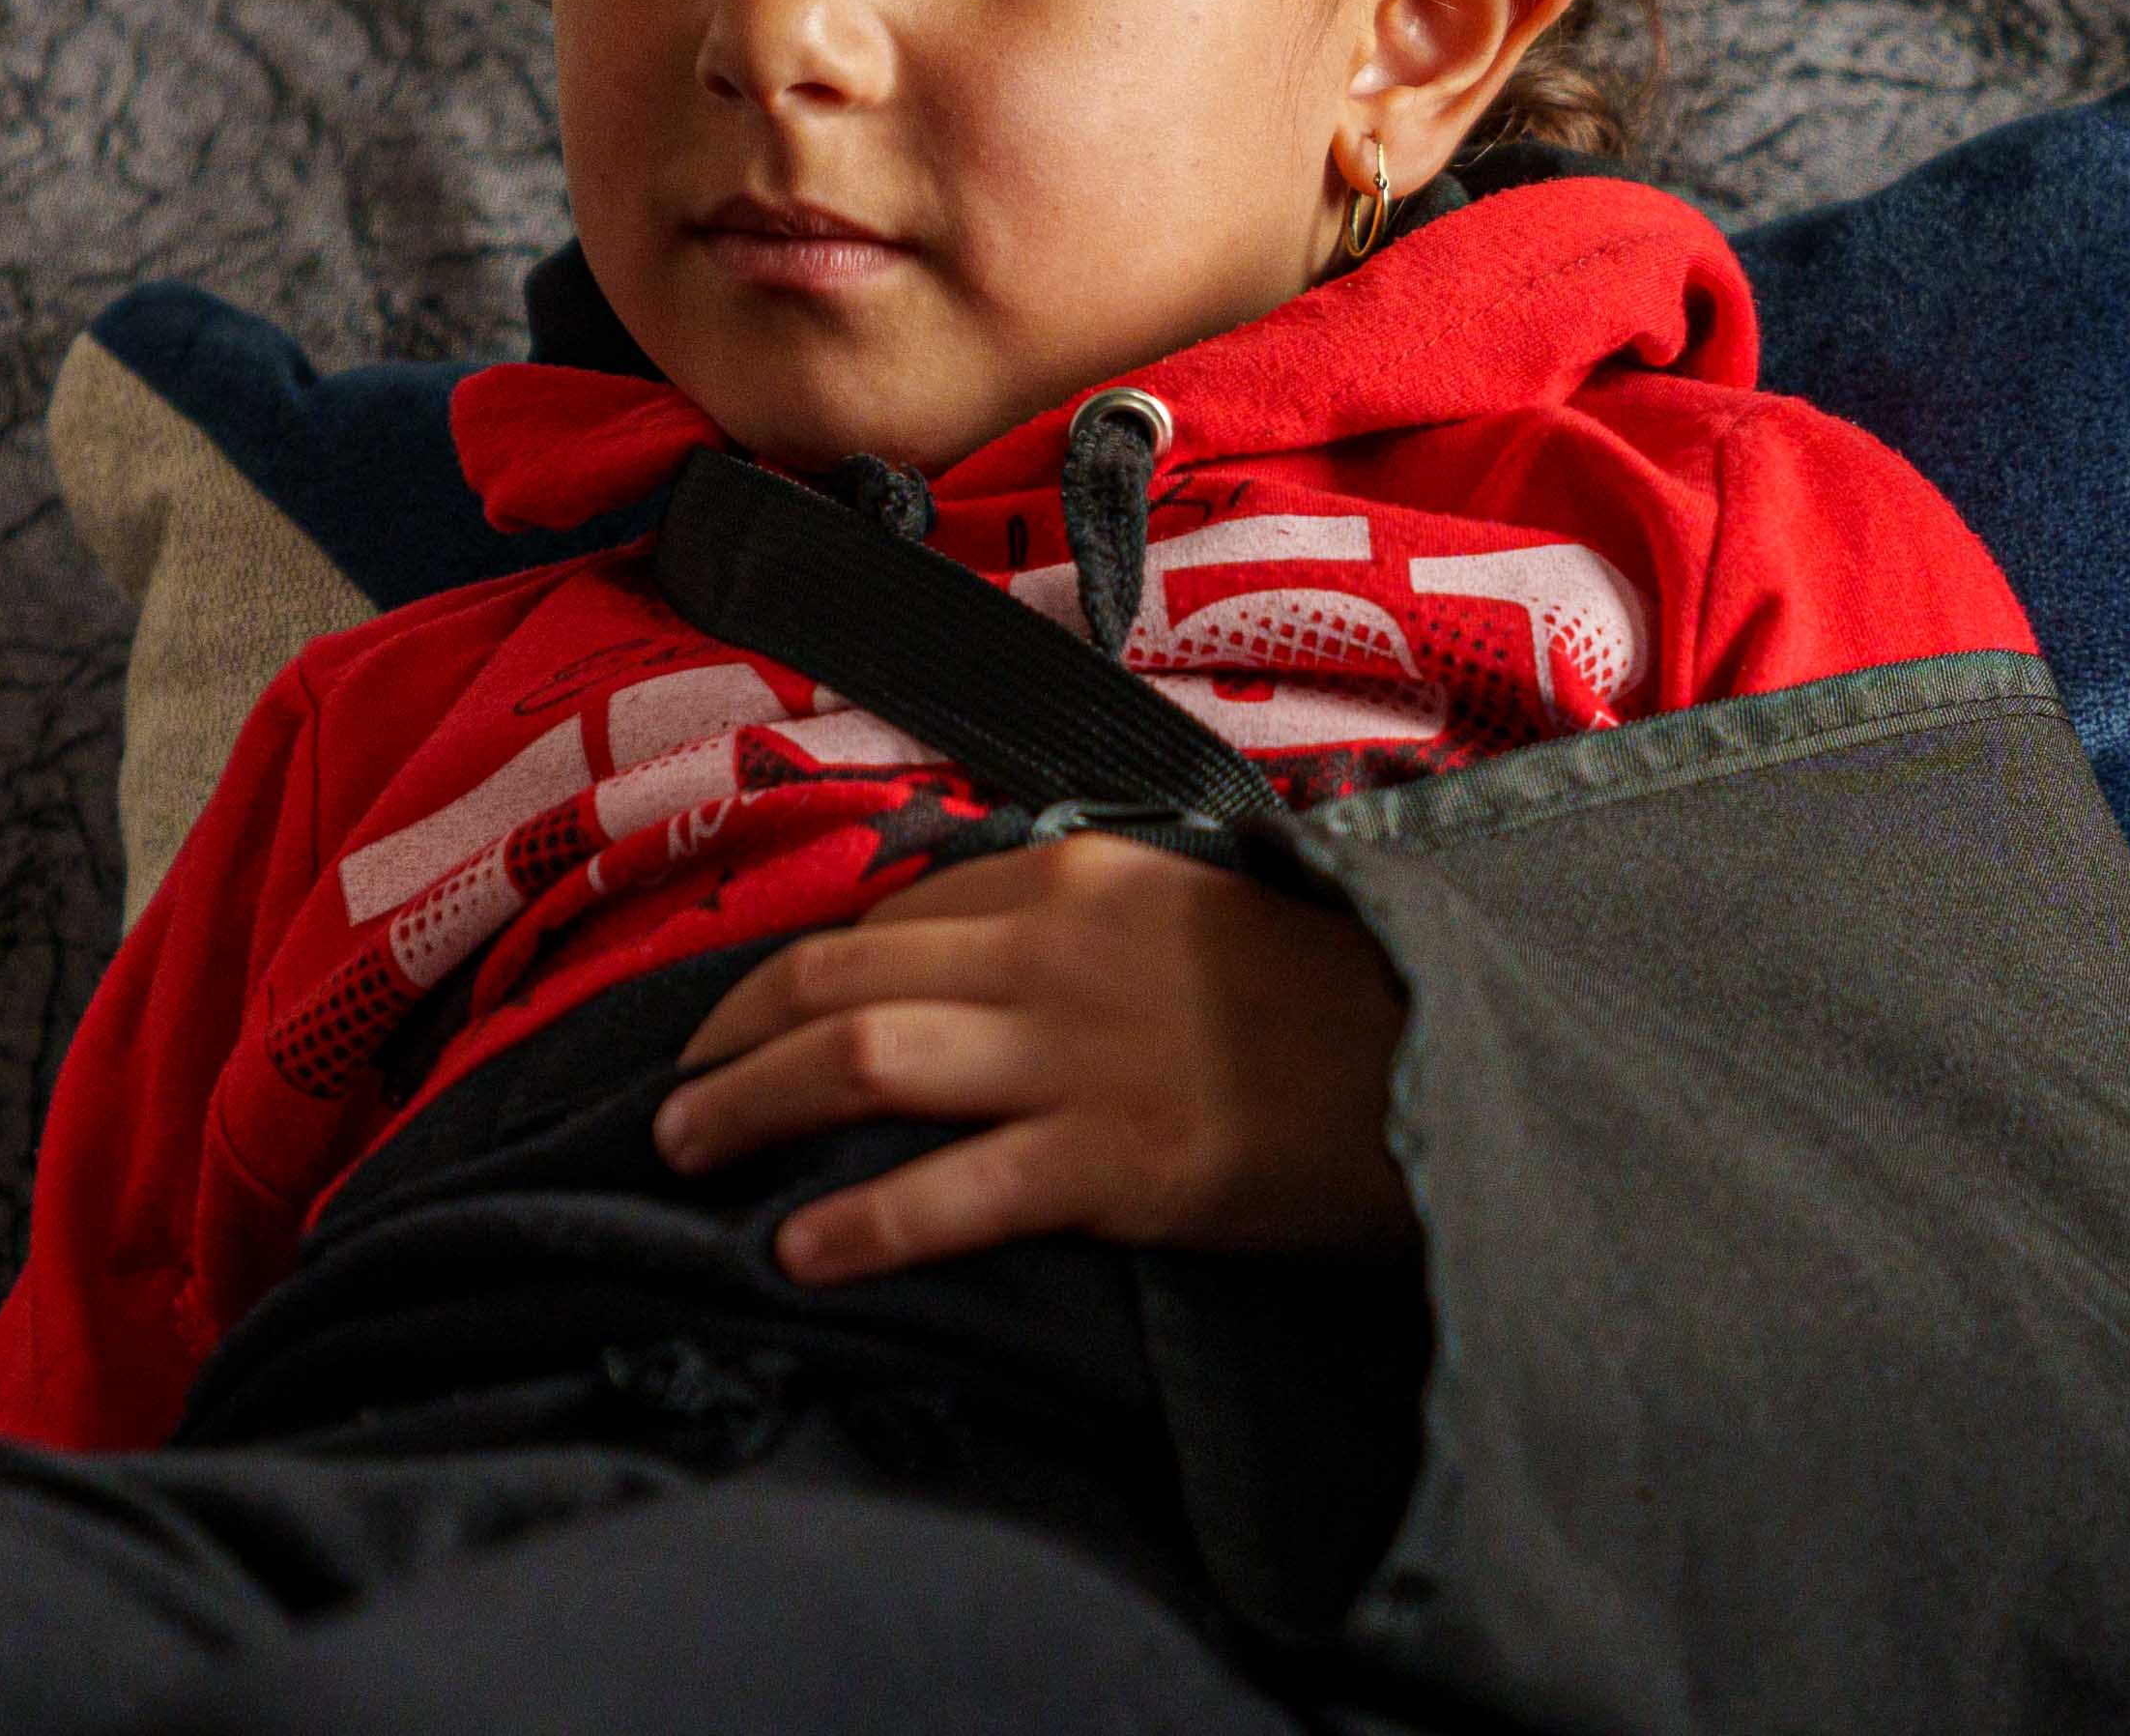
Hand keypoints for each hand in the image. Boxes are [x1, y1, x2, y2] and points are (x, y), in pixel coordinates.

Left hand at [652, 833, 1416, 1286]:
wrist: (1456, 1058)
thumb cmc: (1340, 998)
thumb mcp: (1199, 915)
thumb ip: (1088, 929)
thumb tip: (984, 968)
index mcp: (1076, 877)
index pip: (895, 912)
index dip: (798, 970)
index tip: (751, 1017)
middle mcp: (1056, 948)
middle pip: (841, 975)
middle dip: (734, 1033)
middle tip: (673, 1093)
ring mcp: (1082, 1055)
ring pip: (861, 1057)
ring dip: (750, 1104)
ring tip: (686, 1153)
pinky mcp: (1120, 1160)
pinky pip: (954, 1189)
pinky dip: (860, 1220)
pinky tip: (798, 1252)